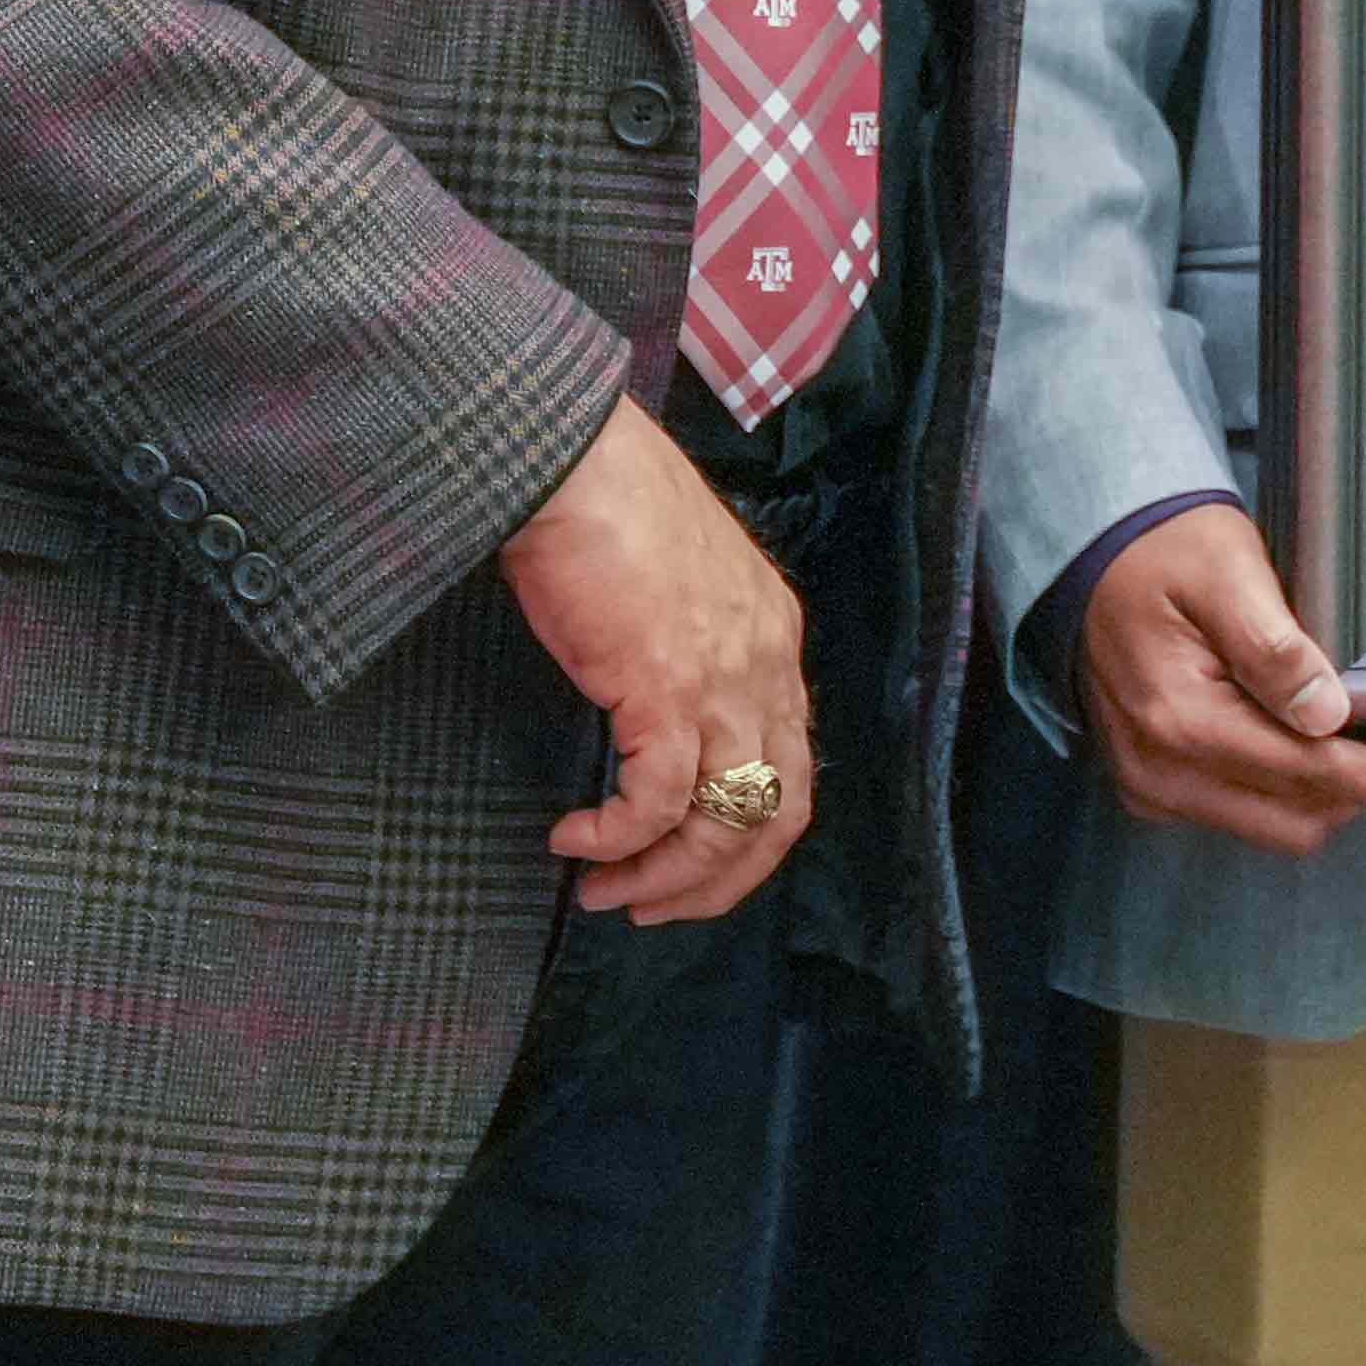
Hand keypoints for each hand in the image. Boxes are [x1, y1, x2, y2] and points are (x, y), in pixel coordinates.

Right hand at [500, 398, 812, 922]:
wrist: (570, 458)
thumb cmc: (606, 507)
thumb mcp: (678, 584)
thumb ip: (690, 647)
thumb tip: (651, 714)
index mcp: (773, 638)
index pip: (794, 769)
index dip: (746, 840)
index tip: (685, 870)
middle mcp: (765, 664)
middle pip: (777, 814)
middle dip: (716, 882)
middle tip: (648, 907)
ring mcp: (722, 678)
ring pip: (721, 822)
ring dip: (660, 876)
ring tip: (602, 891)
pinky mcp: (666, 686)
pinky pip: (657, 801)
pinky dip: (616, 837)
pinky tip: (574, 839)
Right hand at [1077, 504, 1365, 858]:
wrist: (1092, 549)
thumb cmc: (1164, 547)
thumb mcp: (1227, 570)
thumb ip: (1274, 647)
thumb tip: (1330, 716)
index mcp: (1179, 720)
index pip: (1309, 774)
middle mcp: (1159, 772)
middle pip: (1295, 819)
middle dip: (1361, 794)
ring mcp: (1149, 785)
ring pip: (1268, 826)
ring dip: (1322, 795)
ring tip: (1356, 741)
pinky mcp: (1149, 784)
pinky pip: (1235, 813)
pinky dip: (1280, 790)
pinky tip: (1299, 740)